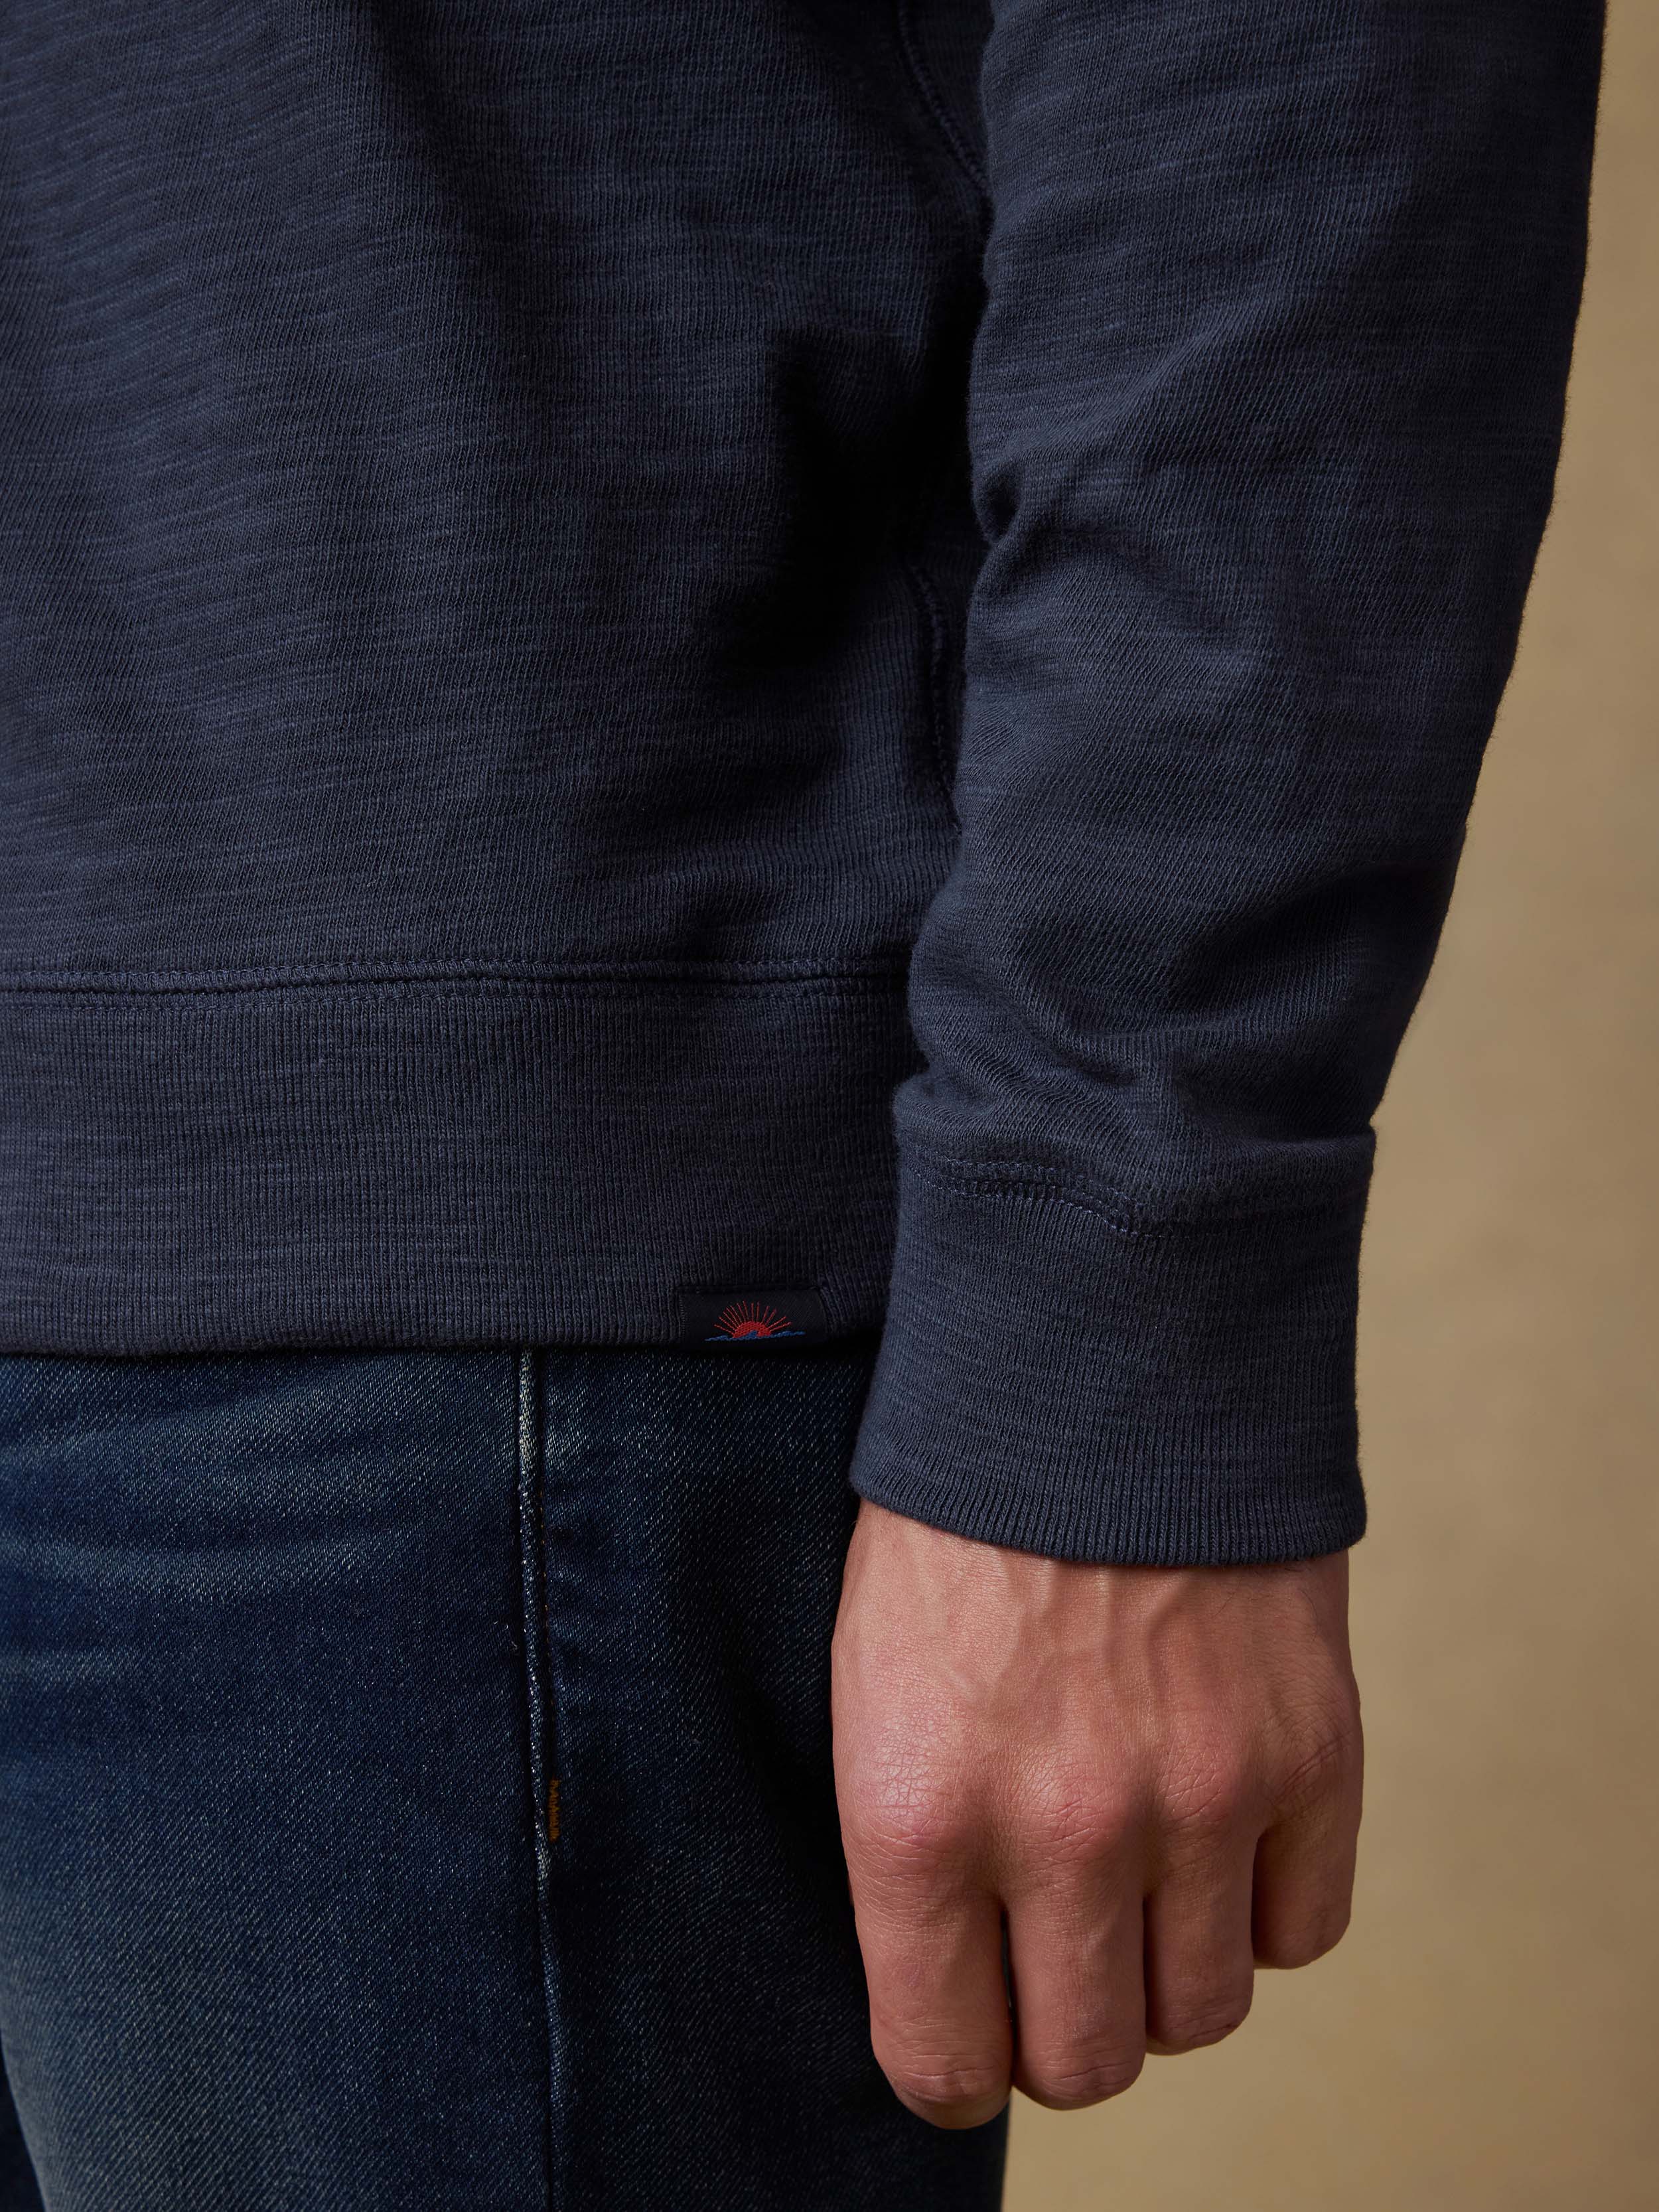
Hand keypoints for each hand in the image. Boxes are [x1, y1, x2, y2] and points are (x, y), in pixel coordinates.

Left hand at [830, 1501, 1361, 2127]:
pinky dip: (1261, 1906)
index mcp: (917, 1810)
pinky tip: (1220, 1833)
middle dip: (1063, 2028)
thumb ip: (909, 1848)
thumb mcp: (870, 1678)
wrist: (1095, 1368)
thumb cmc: (959, 1523)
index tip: (966, 2024)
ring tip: (1140, 1878)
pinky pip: (1300, 1932)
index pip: (940, 2062)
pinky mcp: (1308, 1754)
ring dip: (1166, 1971)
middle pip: (1084, 2064)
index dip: (952, 2060)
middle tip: (1055, 1953)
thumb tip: (957, 1985)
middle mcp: (1061, 1829)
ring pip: (1199, 2015)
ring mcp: (1199, 1797)